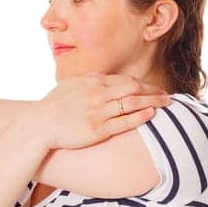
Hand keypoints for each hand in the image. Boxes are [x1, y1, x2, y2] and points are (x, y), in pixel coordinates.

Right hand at [33, 72, 172, 151]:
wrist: (39, 125)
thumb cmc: (53, 107)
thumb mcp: (71, 85)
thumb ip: (89, 80)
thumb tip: (104, 77)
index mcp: (92, 82)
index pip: (124, 80)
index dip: (142, 84)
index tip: (153, 88)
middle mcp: (98, 94)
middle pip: (133, 88)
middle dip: (152, 91)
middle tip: (167, 95)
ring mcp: (98, 111)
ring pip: (131, 103)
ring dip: (151, 101)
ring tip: (166, 103)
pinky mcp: (97, 129)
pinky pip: (123, 121)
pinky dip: (139, 116)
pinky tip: (151, 114)